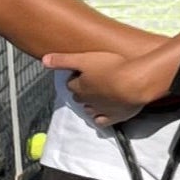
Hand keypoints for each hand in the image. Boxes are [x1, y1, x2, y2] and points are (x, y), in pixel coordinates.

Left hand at [46, 34, 179, 119]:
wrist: (135, 83)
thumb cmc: (112, 67)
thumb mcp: (85, 58)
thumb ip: (63, 60)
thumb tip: (43, 60)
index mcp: (79, 86)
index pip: (71, 83)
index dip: (76, 76)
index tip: (83, 71)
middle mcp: (87, 100)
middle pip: (79, 96)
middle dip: (83, 90)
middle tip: (92, 82)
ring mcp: (100, 109)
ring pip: (89, 109)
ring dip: (91, 103)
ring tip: (98, 97)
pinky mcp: (115, 116)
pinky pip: (102, 121)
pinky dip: (101, 118)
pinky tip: (103, 115)